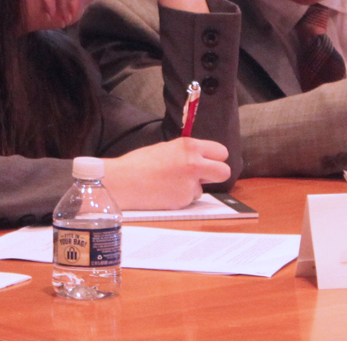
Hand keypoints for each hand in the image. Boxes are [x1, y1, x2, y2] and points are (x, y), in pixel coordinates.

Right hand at [103, 138, 230, 209]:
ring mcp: (190, 183)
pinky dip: (180, 198)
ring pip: (203, 188)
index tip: (210, 162)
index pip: (221, 152)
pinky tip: (164, 193)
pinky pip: (189, 200)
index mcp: (190, 146)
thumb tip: (203, 161)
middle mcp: (194, 163)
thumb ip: (188, 153)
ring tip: (169, 184)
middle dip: (217, 175)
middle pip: (224, 171)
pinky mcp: (183, 200)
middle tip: (205, 176)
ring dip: (191, 188)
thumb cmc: (140, 163)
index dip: (215, 158)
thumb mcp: (167, 148)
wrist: (122, 181)